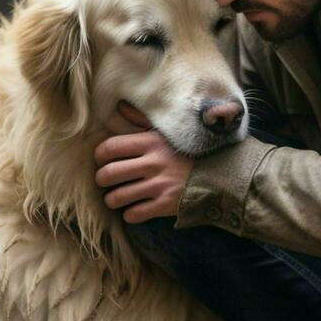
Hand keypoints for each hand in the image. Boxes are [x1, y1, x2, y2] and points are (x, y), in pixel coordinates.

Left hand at [94, 103, 193, 222]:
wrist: (221, 174)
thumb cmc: (188, 152)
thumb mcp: (166, 131)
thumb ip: (140, 120)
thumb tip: (120, 106)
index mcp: (150, 142)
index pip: (110, 148)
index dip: (99, 156)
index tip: (102, 160)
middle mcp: (152, 163)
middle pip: (108, 174)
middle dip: (101, 180)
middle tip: (106, 181)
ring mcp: (158, 186)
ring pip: (117, 197)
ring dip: (112, 199)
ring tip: (116, 197)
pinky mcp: (165, 205)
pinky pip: (134, 214)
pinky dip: (129, 214)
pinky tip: (133, 209)